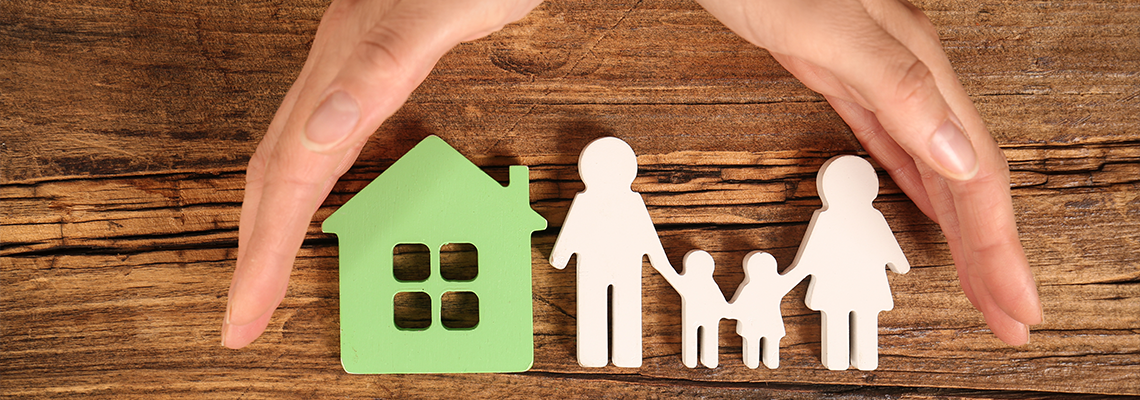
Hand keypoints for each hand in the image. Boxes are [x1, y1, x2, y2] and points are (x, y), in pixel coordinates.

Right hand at [222, 0, 542, 348]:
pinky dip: (310, 189)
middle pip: (277, 174)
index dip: (266, 249)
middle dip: (255, 252)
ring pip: (293, 159)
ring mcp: (352, 66)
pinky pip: (325, 143)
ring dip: (274, 225)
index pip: (292, 175)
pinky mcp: (374, 66)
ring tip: (262, 276)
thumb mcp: (443, 9)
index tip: (246, 312)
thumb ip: (382, 62)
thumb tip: (318, 131)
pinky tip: (313, 203)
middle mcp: (340, 67)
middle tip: (241, 319)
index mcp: (350, 63)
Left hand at [696, 0, 1042, 343]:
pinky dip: (920, 187)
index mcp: (916, 68)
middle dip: (992, 253)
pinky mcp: (842, 77)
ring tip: (983, 280)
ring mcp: (877, 77)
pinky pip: (896, 146)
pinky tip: (931, 205)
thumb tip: (959, 154)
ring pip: (936, 168)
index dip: (999, 247)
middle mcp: (907, 76)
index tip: (1016, 304)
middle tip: (1010, 315)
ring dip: (964, 230)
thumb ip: (892, 82)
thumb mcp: (820, 23)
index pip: (976, 175)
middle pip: (966, 180)